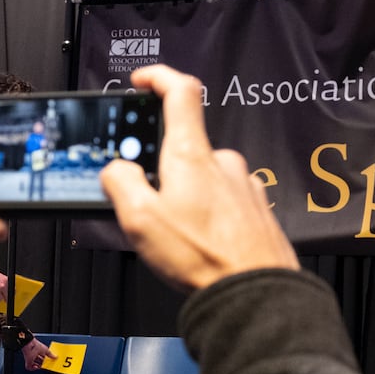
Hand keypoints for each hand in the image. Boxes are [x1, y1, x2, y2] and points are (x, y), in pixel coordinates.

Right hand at [0, 264, 8, 301]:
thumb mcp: (0, 276)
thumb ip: (5, 283)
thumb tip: (9, 289)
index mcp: (6, 281)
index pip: (12, 291)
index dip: (9, 294)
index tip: (7, 296)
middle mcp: (2, 286)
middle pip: (6, 297)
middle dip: (3, 298)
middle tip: (0, 296)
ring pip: (0, 300)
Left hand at [21, 338, 53, 370]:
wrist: (30, 346)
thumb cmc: (36, 345)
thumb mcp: (46, 350)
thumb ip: (51, 355)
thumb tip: (56, 357)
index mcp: (38, 351)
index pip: (43, 357)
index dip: (45, 360)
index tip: (48, 362)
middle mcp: (34, 355)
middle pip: (39, 361)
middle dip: (42, 364)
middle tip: (45, 365)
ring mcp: (31, 359)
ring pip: (35, 365)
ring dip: (38, 366)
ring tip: (41, 366)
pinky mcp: (28, 362)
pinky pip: (30, 368)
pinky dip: (33, 368)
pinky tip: (36, 367)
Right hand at [101, 65, 297, 290]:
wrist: (253, 295)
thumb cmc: (203, 259)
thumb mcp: (140, 220)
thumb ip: (120, 183)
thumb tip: (116, 171)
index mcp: (191, 156)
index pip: (179, 91)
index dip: (158, 78)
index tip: (143, 82)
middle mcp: (224, 163)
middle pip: (186, 148)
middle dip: (164, 172)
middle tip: (151, 207)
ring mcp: (245, 186)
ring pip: (206, 179)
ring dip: (189, 199)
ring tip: (180, 236)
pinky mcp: (257, 210)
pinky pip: (227, 202)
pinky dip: (210, 216)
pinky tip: (204, 245)